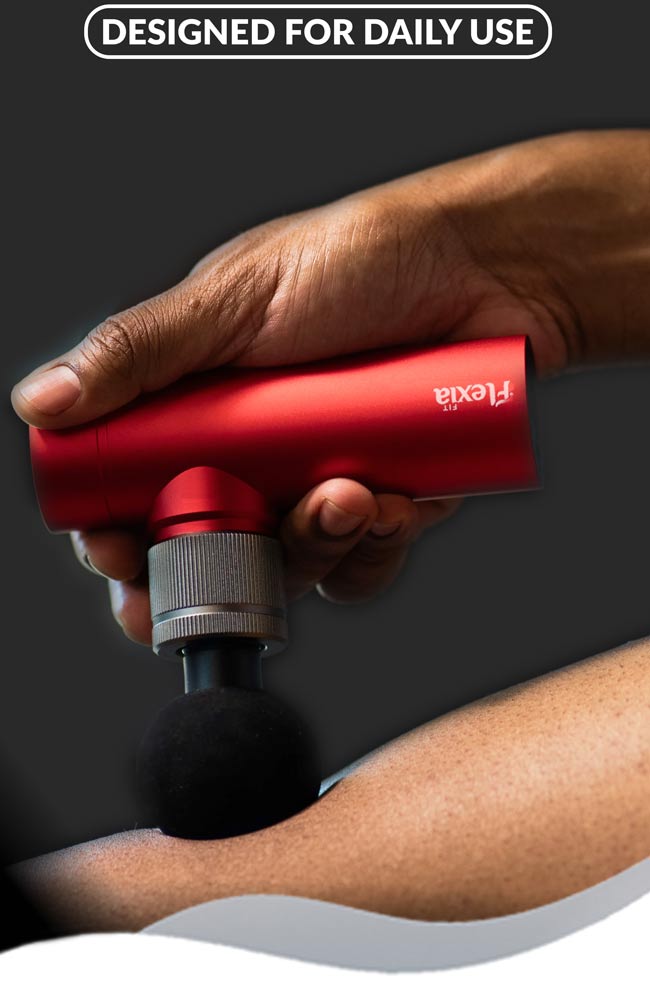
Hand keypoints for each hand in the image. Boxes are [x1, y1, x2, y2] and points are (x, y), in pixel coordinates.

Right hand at [12, 130, 649, 642]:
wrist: (485, 269)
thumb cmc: (360, 261)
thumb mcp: (234, 297)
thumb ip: (138, 353)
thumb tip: (44, 401)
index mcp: (197, 406)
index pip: (133, 492)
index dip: (122, 538)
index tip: (126, 560)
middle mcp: (252, 453)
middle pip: (208, 551)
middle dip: (226, 567)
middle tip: (253, 537)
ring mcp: (316, 481)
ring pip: (290, 568)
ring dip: (316, 546)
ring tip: (352, 492)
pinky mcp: (382, 500)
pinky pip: (363, 563)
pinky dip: (377, 547)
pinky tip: (397, 495)